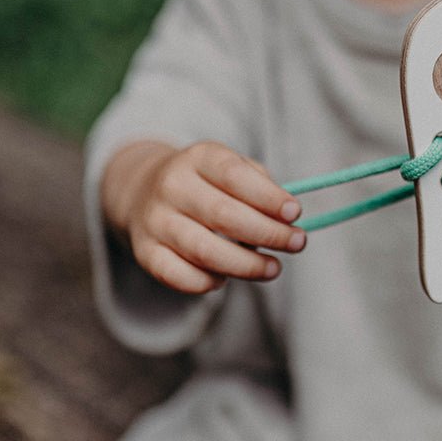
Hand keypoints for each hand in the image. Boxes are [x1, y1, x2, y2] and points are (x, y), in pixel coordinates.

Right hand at [102, 141, 305, 293]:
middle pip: (224, 215)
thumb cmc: (206, 183)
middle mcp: (172, 186)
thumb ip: (260, 185)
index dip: (268, 197)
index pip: (234, 175)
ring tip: (273, 268)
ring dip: (246, 265)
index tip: (295, 213)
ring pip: (205, 251)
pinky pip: (181, 276)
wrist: (144, 191)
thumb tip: (287, 217)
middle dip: (268, 233)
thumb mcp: (231, 167)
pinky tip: (226, 277)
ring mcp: (155, 221)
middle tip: (297, 242)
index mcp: (198, 158)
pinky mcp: (146, 252)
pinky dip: (209, 282)